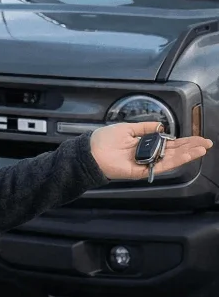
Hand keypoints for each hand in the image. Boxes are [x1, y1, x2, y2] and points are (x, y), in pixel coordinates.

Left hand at [90, 122, 212, 179]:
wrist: (91, 151)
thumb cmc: (104, 139)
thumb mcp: (127, 128)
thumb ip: (145, 128)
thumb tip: (161, 126)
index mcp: (145, 143)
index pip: (169, 143)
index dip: (183, 141)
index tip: (197, 138)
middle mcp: (148, 154)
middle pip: (174, 151)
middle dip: (190, 147)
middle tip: (206, 143)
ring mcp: (146, 163)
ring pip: (171, 159)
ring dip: (187, 153)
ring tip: (201, 149)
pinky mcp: (142, 171)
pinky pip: (161, 166)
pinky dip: (174, 161)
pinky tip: (186, 155)